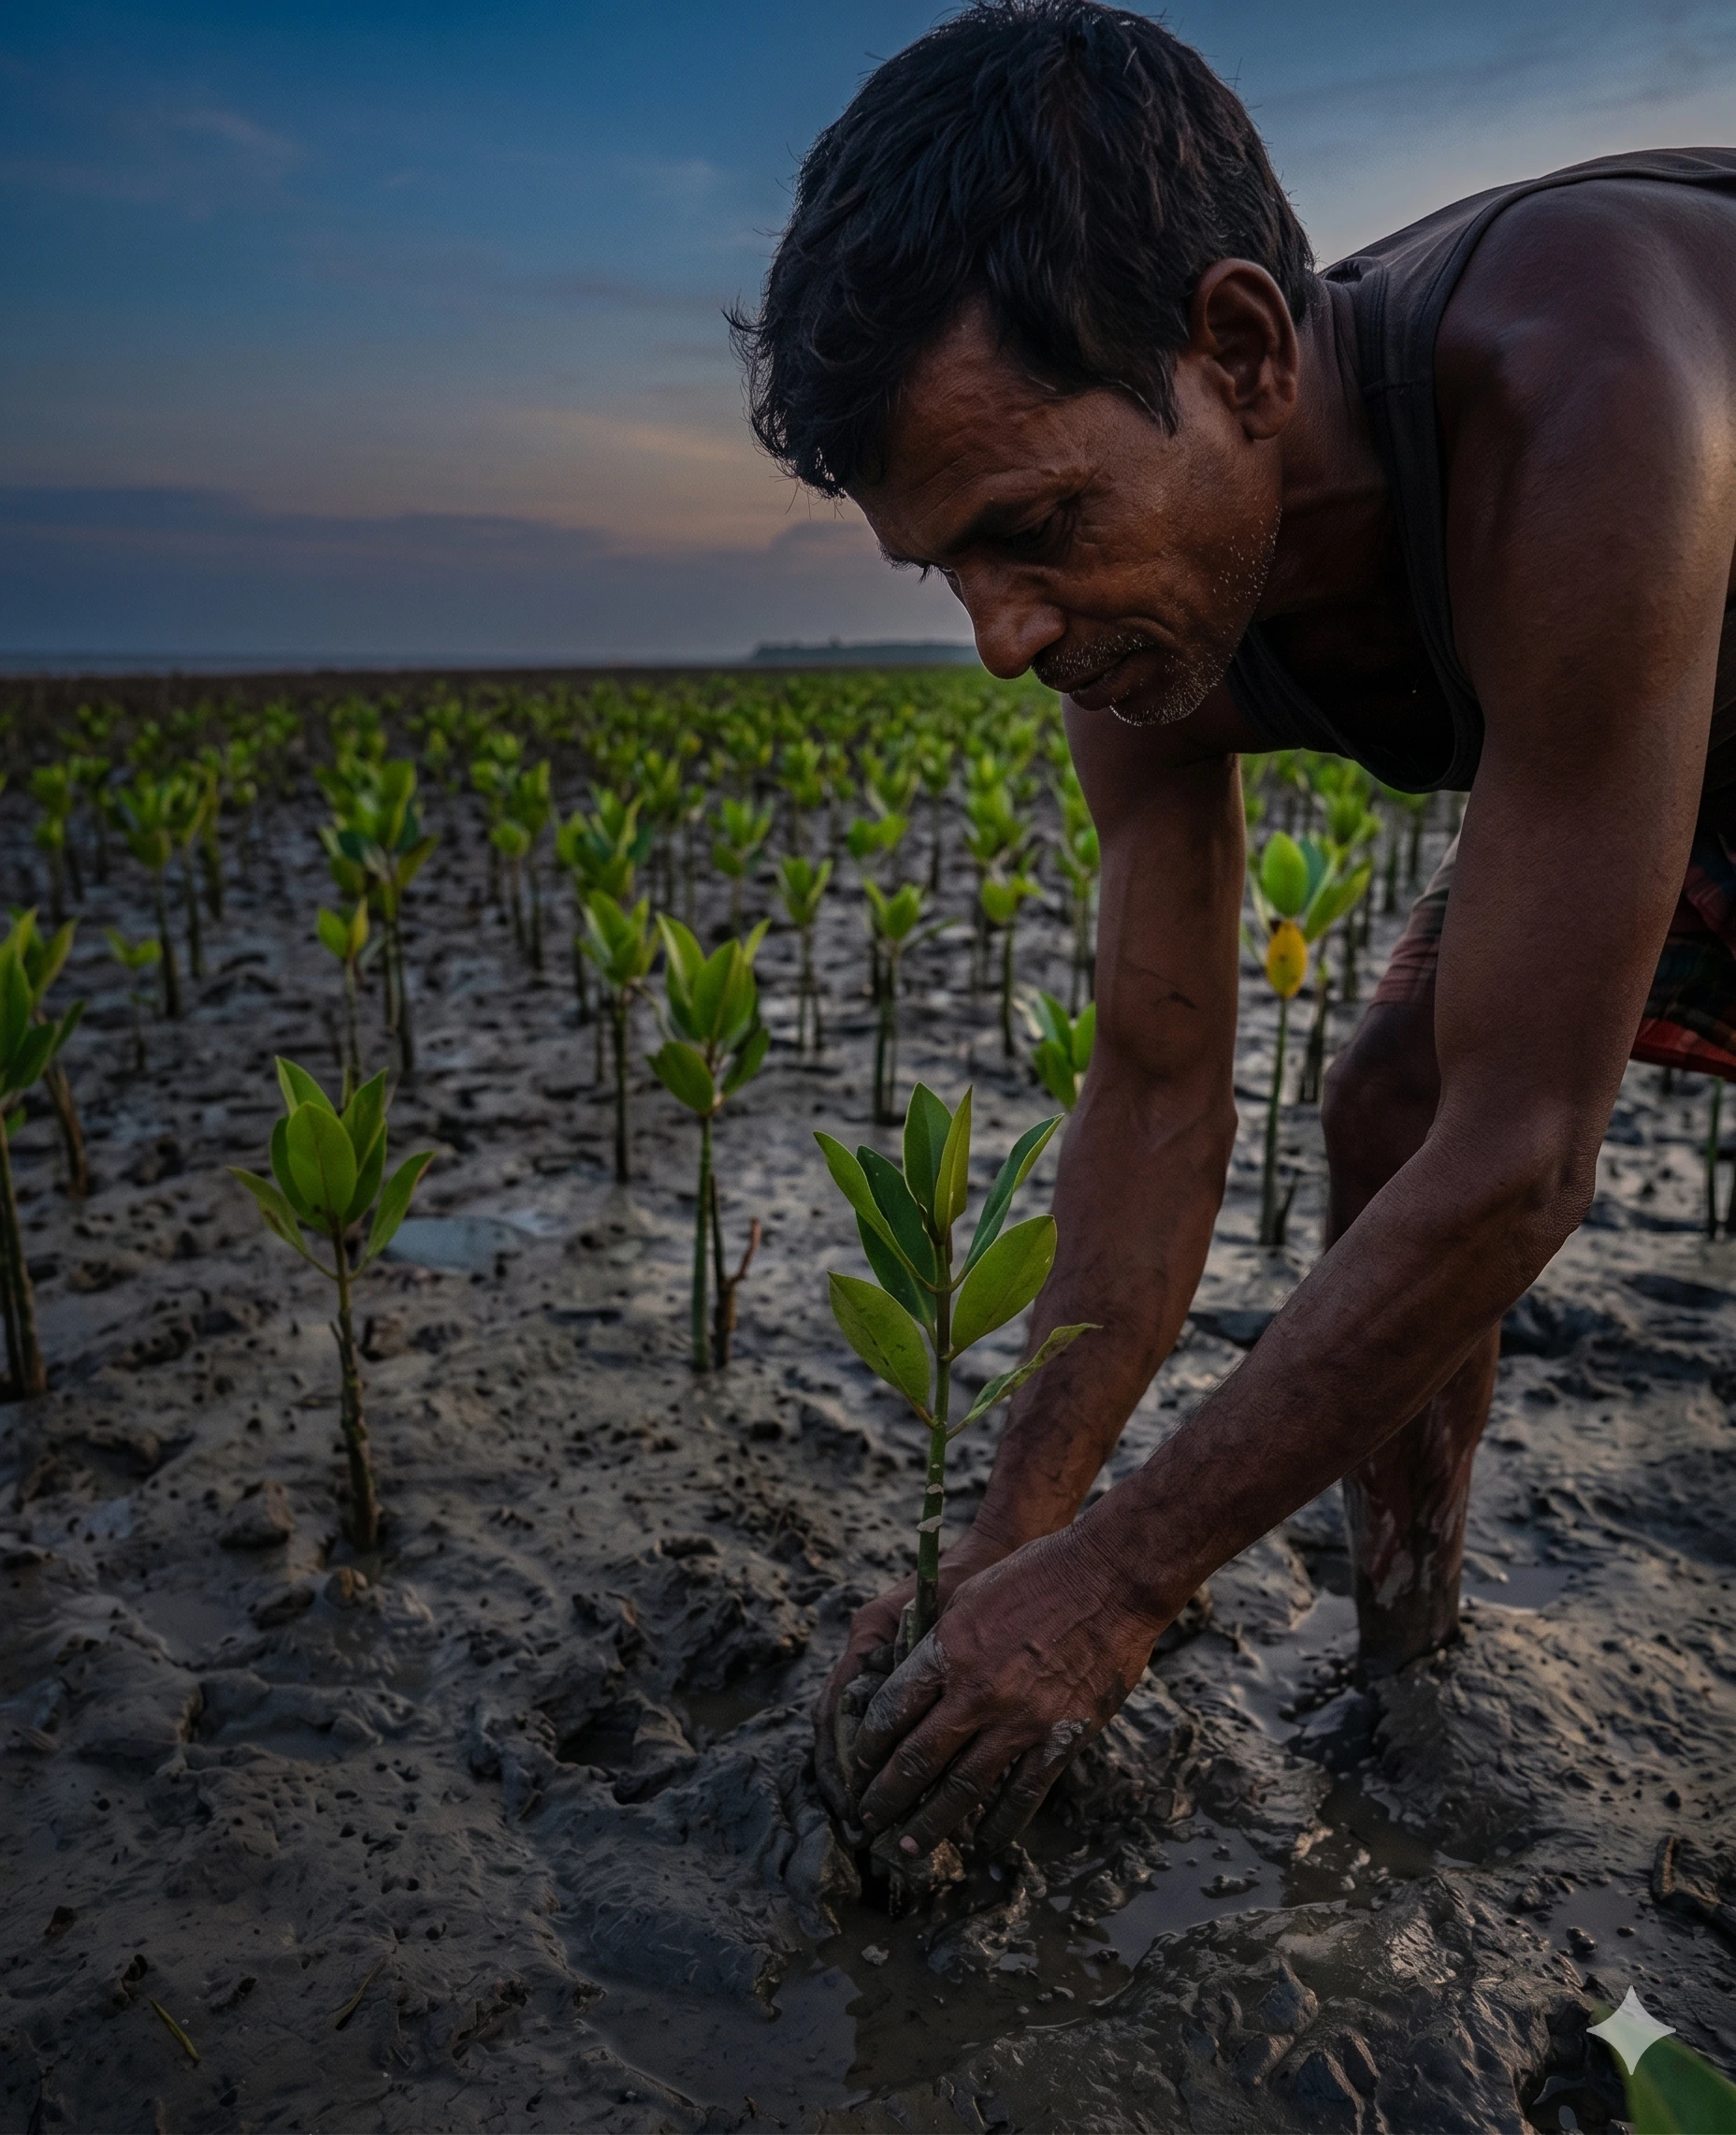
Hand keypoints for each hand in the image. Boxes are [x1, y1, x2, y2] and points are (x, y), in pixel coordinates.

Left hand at [849, 1523, 1166, 1854]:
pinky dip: (999, 1823)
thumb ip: (940, 1646)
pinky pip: (1023, 1793)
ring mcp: (1020, 1719)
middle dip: (887, 1796)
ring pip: (963, 1787)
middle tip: (867, 1821)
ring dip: (931, 1823)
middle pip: (917, 1758)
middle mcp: (977, 1693)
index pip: (890, 1711)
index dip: (869, 1746)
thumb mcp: (969, 1598)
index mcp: (947, 1652)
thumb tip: (913, 1685)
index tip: (859, 1767)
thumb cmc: (1035, 1573)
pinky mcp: (1060, 1736)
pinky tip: (983, 1843)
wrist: (1110, 1577)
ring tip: (908, 1849)